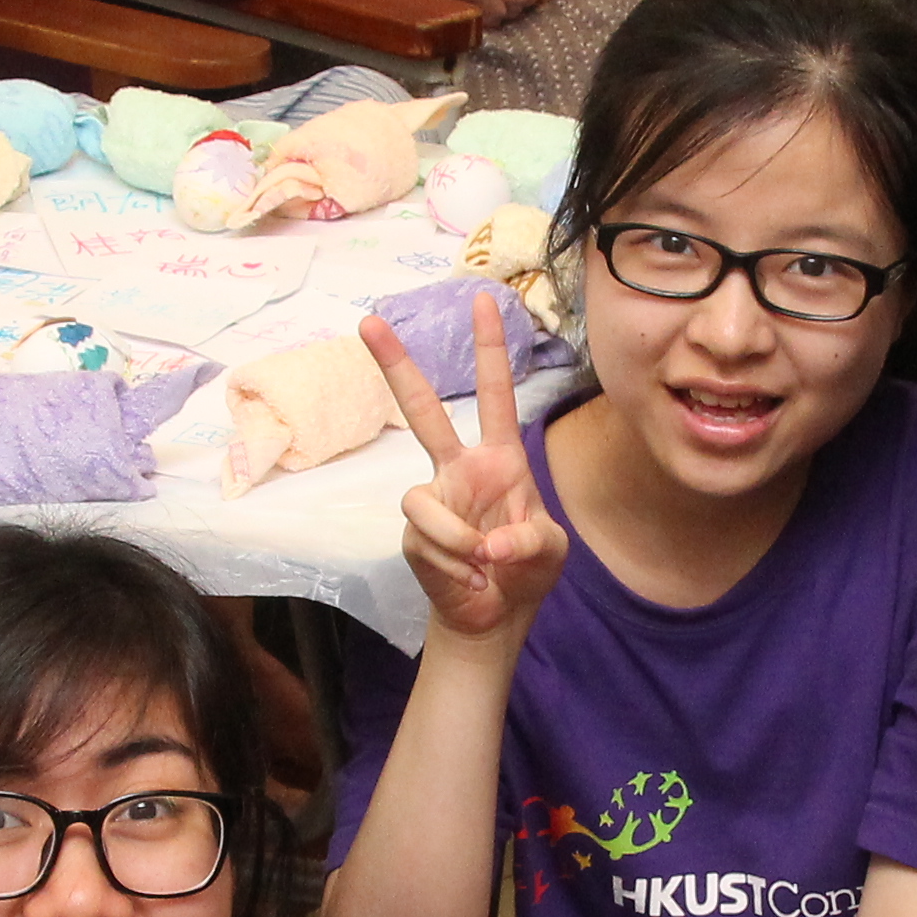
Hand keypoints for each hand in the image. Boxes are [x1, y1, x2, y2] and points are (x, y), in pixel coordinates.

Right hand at [366, 290, 566, 646]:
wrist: (494, 617)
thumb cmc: (525, 570)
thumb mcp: (548, 550)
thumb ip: (527, 540)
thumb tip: (487, 545)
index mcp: (500, 459)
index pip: (497, 395)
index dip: (491, 349)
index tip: (484, 300)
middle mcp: (460, 469)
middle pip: (422, 411)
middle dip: (396, 366)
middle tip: (368, 320)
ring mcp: (433, 500)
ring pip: (421, 500)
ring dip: (458, 539)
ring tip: (482, 566)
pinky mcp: (413, 534)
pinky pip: (425, 539)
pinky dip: (454, 564)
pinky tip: (470, 580)